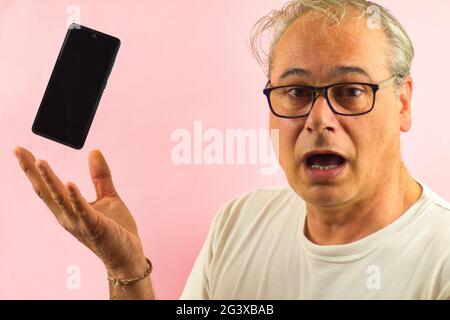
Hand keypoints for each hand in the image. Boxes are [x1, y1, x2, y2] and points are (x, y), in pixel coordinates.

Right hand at [13, 146, 147, 277]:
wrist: (128, 254)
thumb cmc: (116, 228)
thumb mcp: (107, 196)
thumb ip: (99, 176)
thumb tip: (94, 151)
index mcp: (69, 209)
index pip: (47, 186)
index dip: (33, 169)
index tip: (20, 150)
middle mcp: (68, 216)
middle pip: (46, 191)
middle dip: (32, 171)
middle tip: (19, 151)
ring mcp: (79, 222)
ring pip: (60, 199)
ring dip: (50, 180)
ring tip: (40, 162)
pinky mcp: (94, 227)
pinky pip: (83, 211)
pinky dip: (75, 197)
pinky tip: (69, 184)